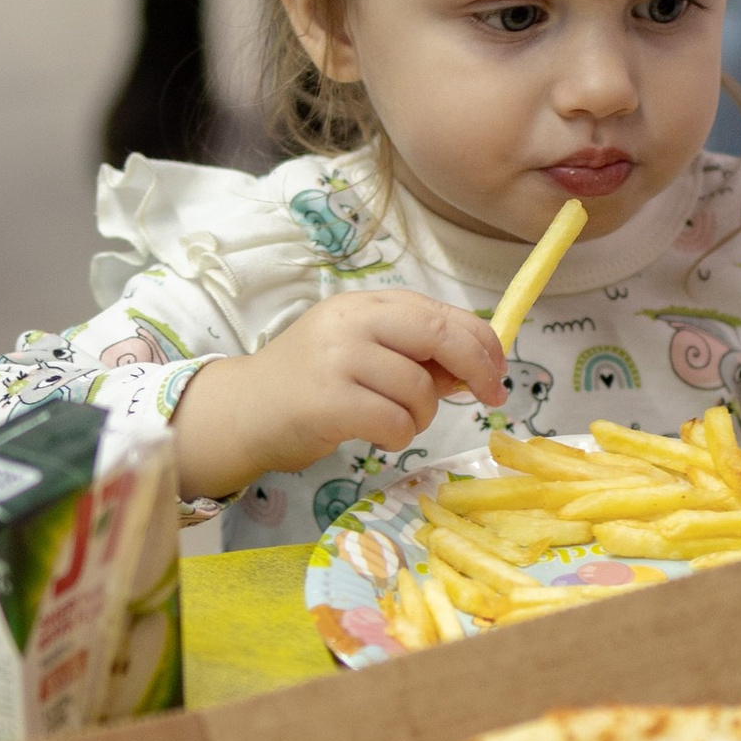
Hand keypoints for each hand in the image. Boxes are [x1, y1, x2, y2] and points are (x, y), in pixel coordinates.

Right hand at [169, 300, 506, 496]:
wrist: (242, 412)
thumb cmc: (308, 385)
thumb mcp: (362, 354)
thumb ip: (414, 354)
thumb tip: (476, 368)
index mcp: (365, 305)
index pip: (439, 313)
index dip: (481, 341)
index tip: (498, 370)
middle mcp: (351, 323)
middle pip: (438, 336)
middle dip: (476, 369)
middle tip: (488, 398)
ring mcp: (336, 360)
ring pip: (418, 389)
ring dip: (421, 416)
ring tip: (394, 420)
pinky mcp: (327, 402)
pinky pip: (395, 422)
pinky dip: (398, 436)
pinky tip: (376, 434)